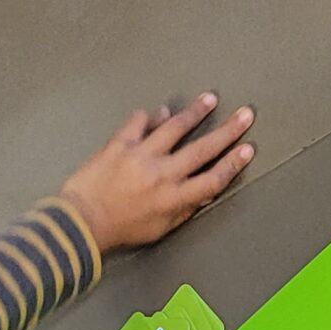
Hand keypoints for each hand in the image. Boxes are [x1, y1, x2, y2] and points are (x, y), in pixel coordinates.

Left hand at [59, 95, 256, 253]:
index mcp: (175, 198)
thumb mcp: (160, 229)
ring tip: (210, 99)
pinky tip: (159, 111)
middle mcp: (163, 174)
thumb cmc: (121, 230)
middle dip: (227, 131)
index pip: (213, 178)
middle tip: (245, 114)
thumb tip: (204, 194)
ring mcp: (141, 155)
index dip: (234, 163)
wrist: (82, 222)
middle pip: (203, 149)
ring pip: (174, 127)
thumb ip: (183, 209)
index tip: (248, 149)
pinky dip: (151, 116)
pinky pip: (139, 122)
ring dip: (195, 112)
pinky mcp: (121, 144)